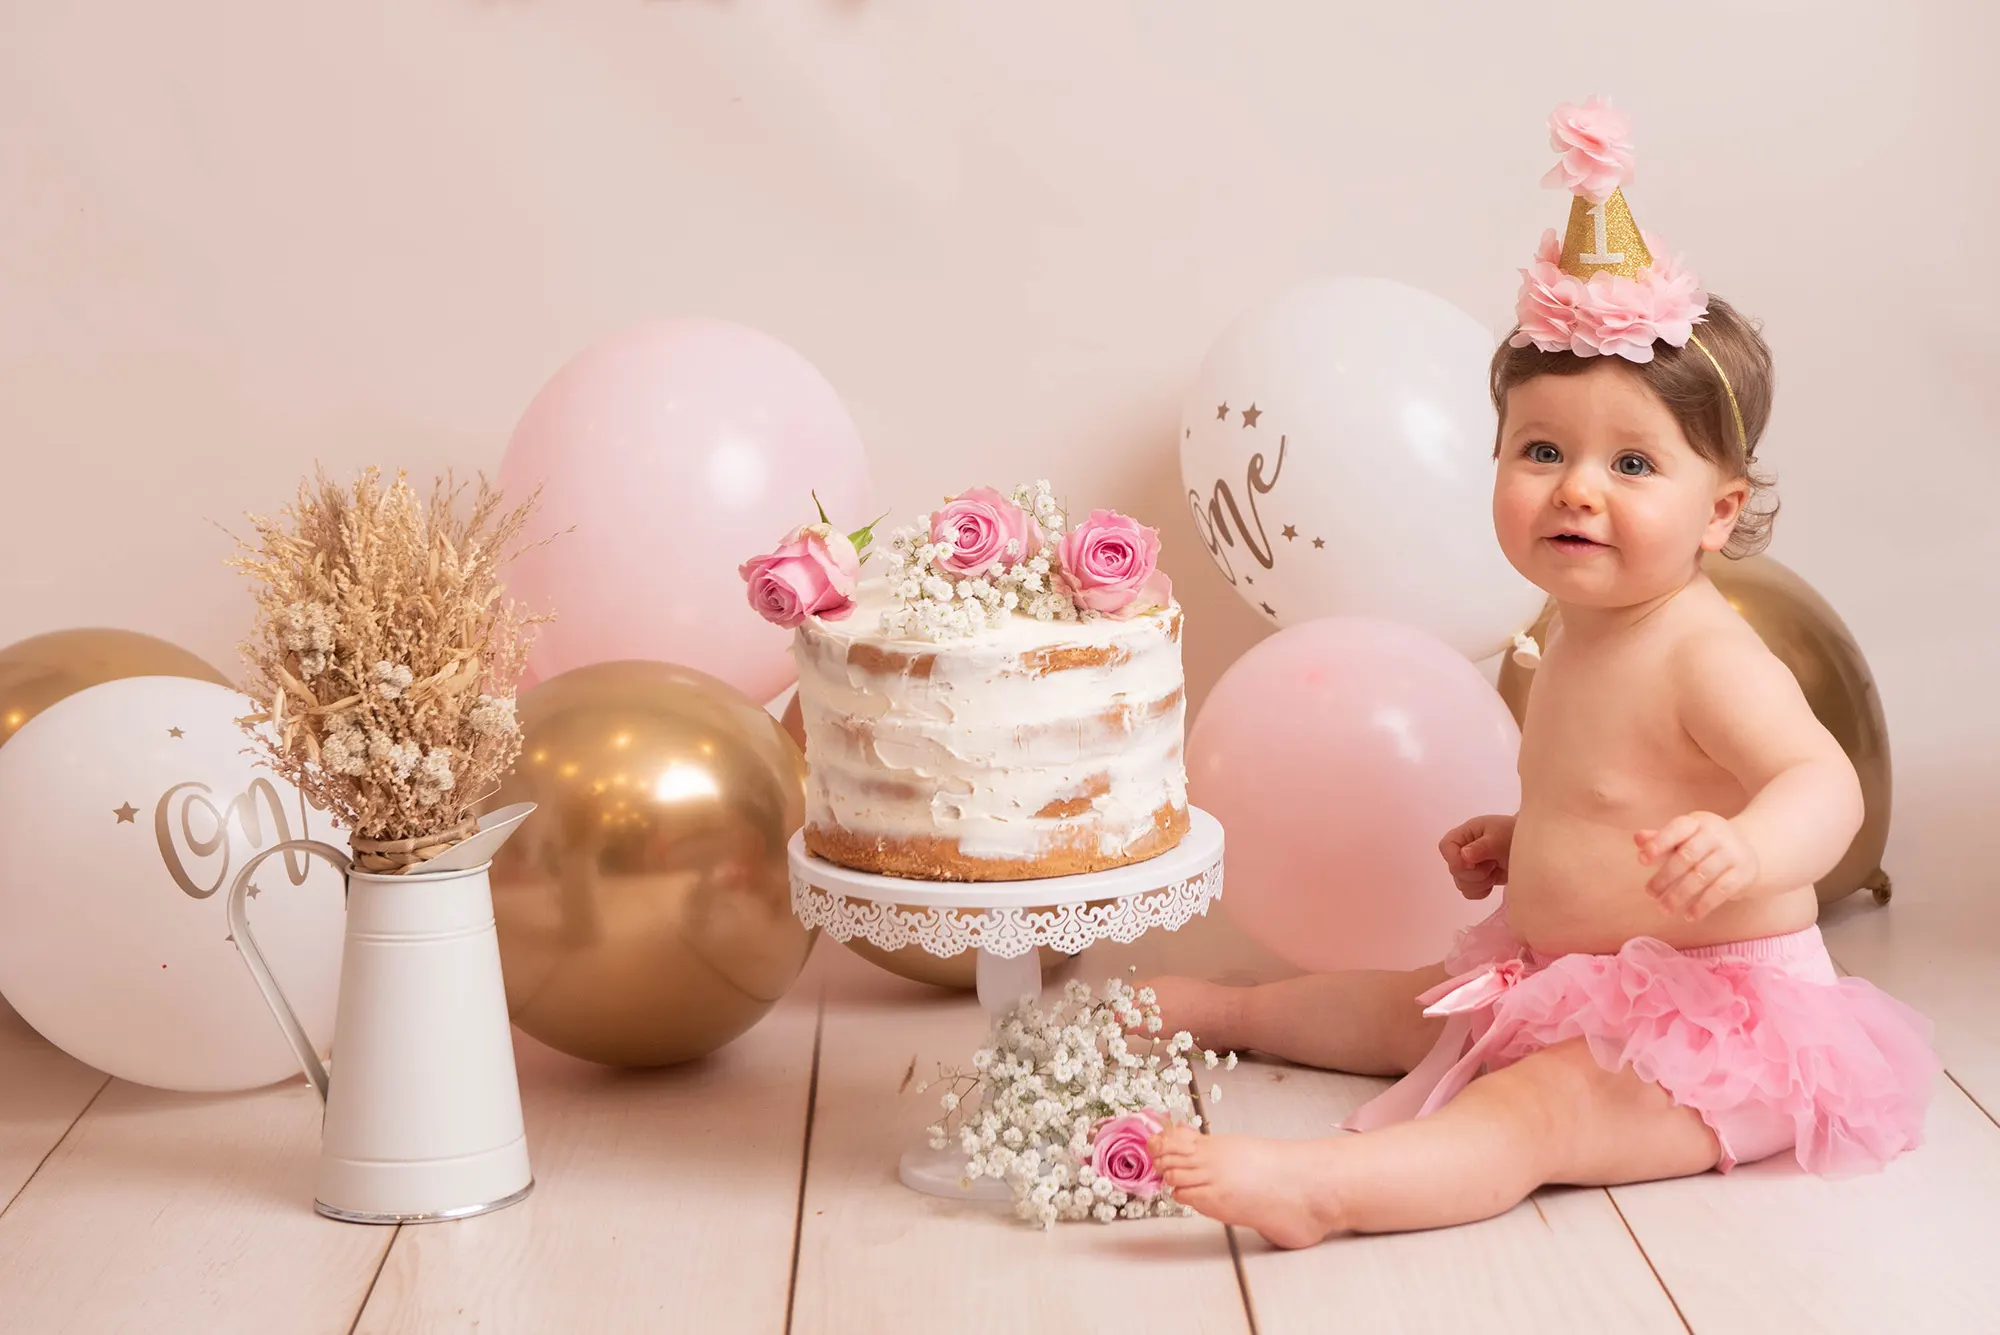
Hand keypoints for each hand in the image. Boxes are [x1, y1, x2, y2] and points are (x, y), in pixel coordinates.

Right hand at [1439, 815, 1514, 899]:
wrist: (1535, 850)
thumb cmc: (1516, 836)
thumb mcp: (1500, 837)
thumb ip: (1481, 847)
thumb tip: (1464, 856)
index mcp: (1466, 834)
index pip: (1446, 847)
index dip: (1454, 859)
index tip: (1472, 863)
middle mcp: (1464, 850)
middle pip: (1454, 870)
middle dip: (1475, 873)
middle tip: (1493, 864)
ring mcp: (1471, 866)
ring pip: (1461, 884)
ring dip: (1481, 882)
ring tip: (1496, 870)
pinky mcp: (1479, 880)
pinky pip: (1470, 893)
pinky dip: (1482, 891)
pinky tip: (1494, 880)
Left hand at [1636, 812, 1759, 919]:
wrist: (1749, 854)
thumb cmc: (1705, 846)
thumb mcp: (1684, 839)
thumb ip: (1660, 839)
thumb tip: (1637, 838)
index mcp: (1698, 822)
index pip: (1678, 828)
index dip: (1659, 843)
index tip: (1642, 860)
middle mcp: (1717, 834)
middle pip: (1687, 856)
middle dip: (1665, 876)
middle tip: (1650, 893)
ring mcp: (1733, 853)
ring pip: (1702, 876)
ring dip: (1679, 895)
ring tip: (1664, 909)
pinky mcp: (1743, 874)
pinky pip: (1721, 891)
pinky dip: (1703, 905)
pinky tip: (1689, 916)